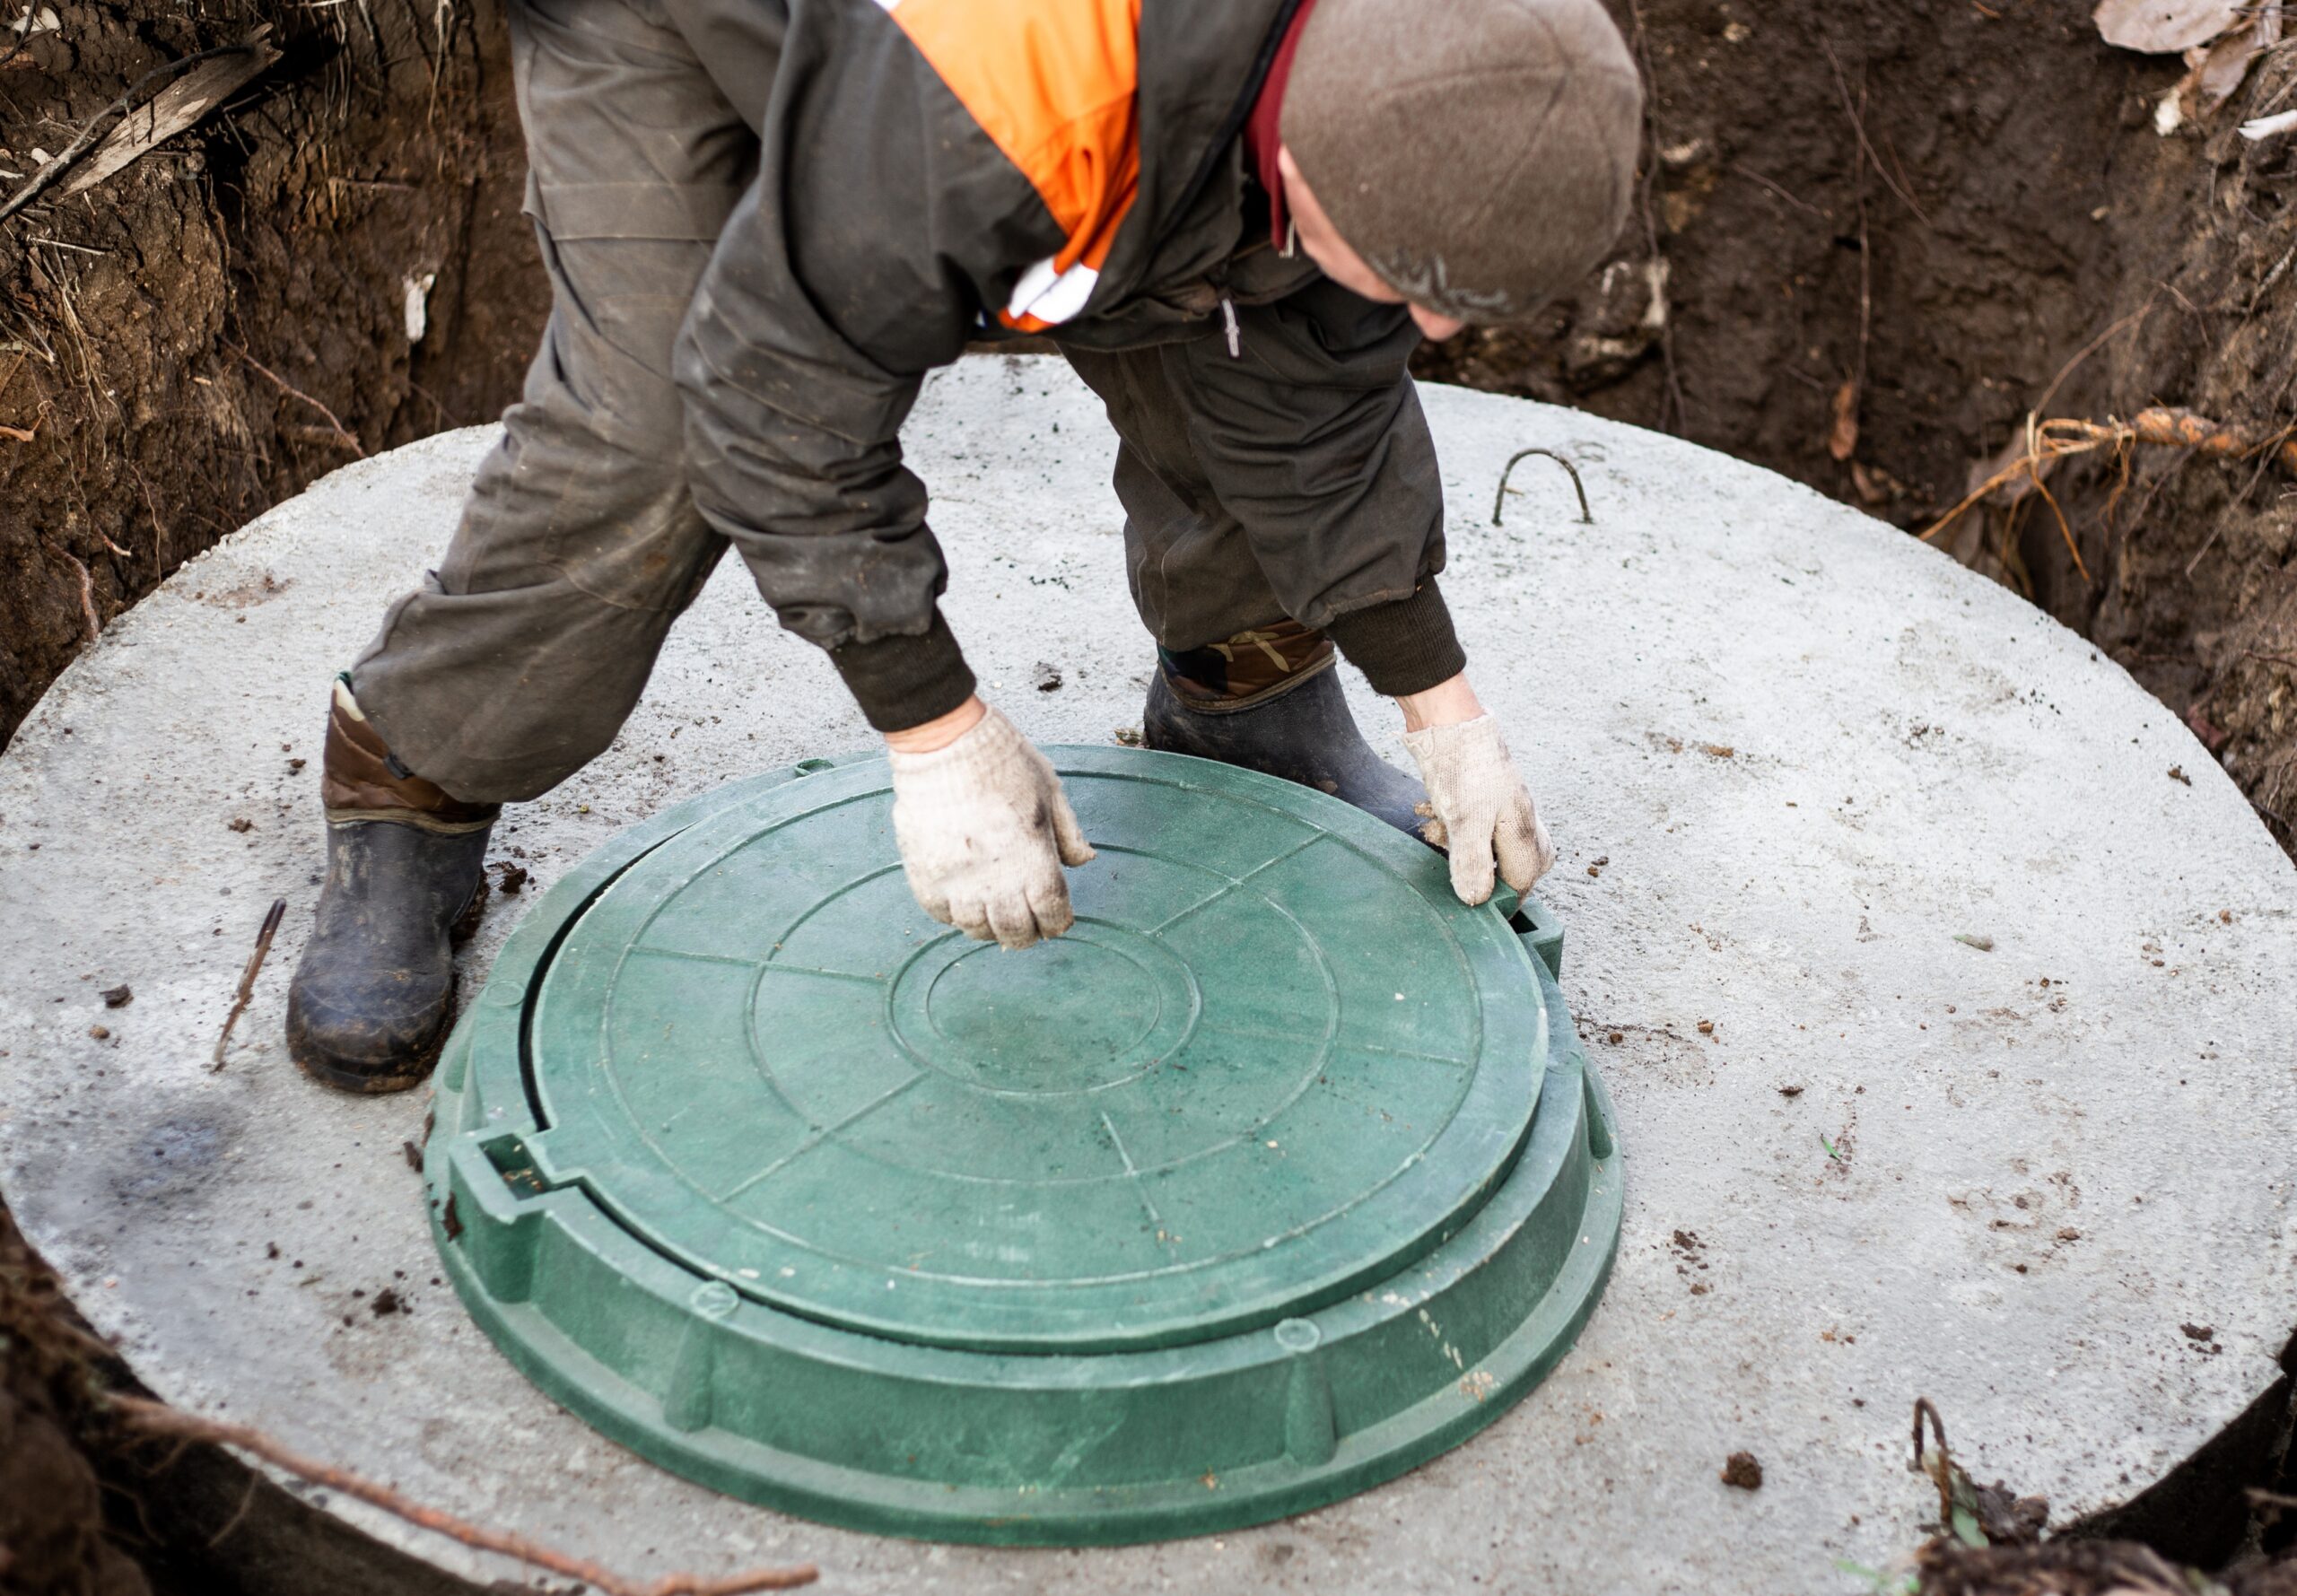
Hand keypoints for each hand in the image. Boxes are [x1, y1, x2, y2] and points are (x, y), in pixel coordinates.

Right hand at [887, 703, 1094, 947]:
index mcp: (1032, 859)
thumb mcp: (1050, 791)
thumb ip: (1068, 833)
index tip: (1058, 920)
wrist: (944, 743)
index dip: (1058, 923)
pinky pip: (941, 914)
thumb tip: (1085, 862)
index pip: (1051, 914)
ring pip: (975, 928)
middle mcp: (995, 880)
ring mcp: (956, 881)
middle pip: (1014, 932)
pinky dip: (955, 915)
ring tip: (995, 915)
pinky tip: (965, 902)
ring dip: (990, 928)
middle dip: (1027, 935)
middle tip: (1029, 928)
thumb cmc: (1002, 761)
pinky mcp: (925, 875)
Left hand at [1401, 713, 1556, 906]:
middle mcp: (1520, 816)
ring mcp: (1505, 802)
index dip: (1506, 898)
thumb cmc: (1461, 769)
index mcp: (1521, 827)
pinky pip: (1482, 821)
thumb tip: (1476, 900)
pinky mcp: (1486, 792)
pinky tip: (1437, 820)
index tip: (1483, 910)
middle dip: (1499, 874)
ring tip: (1440, 836)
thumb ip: (1472, 862)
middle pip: (1526, 859)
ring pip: (1501, 839)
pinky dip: (1460, 828)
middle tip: (1472, 880)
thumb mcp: (1464, 822)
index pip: (1524, 876)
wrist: (1448, 721)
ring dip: (1471, 848)